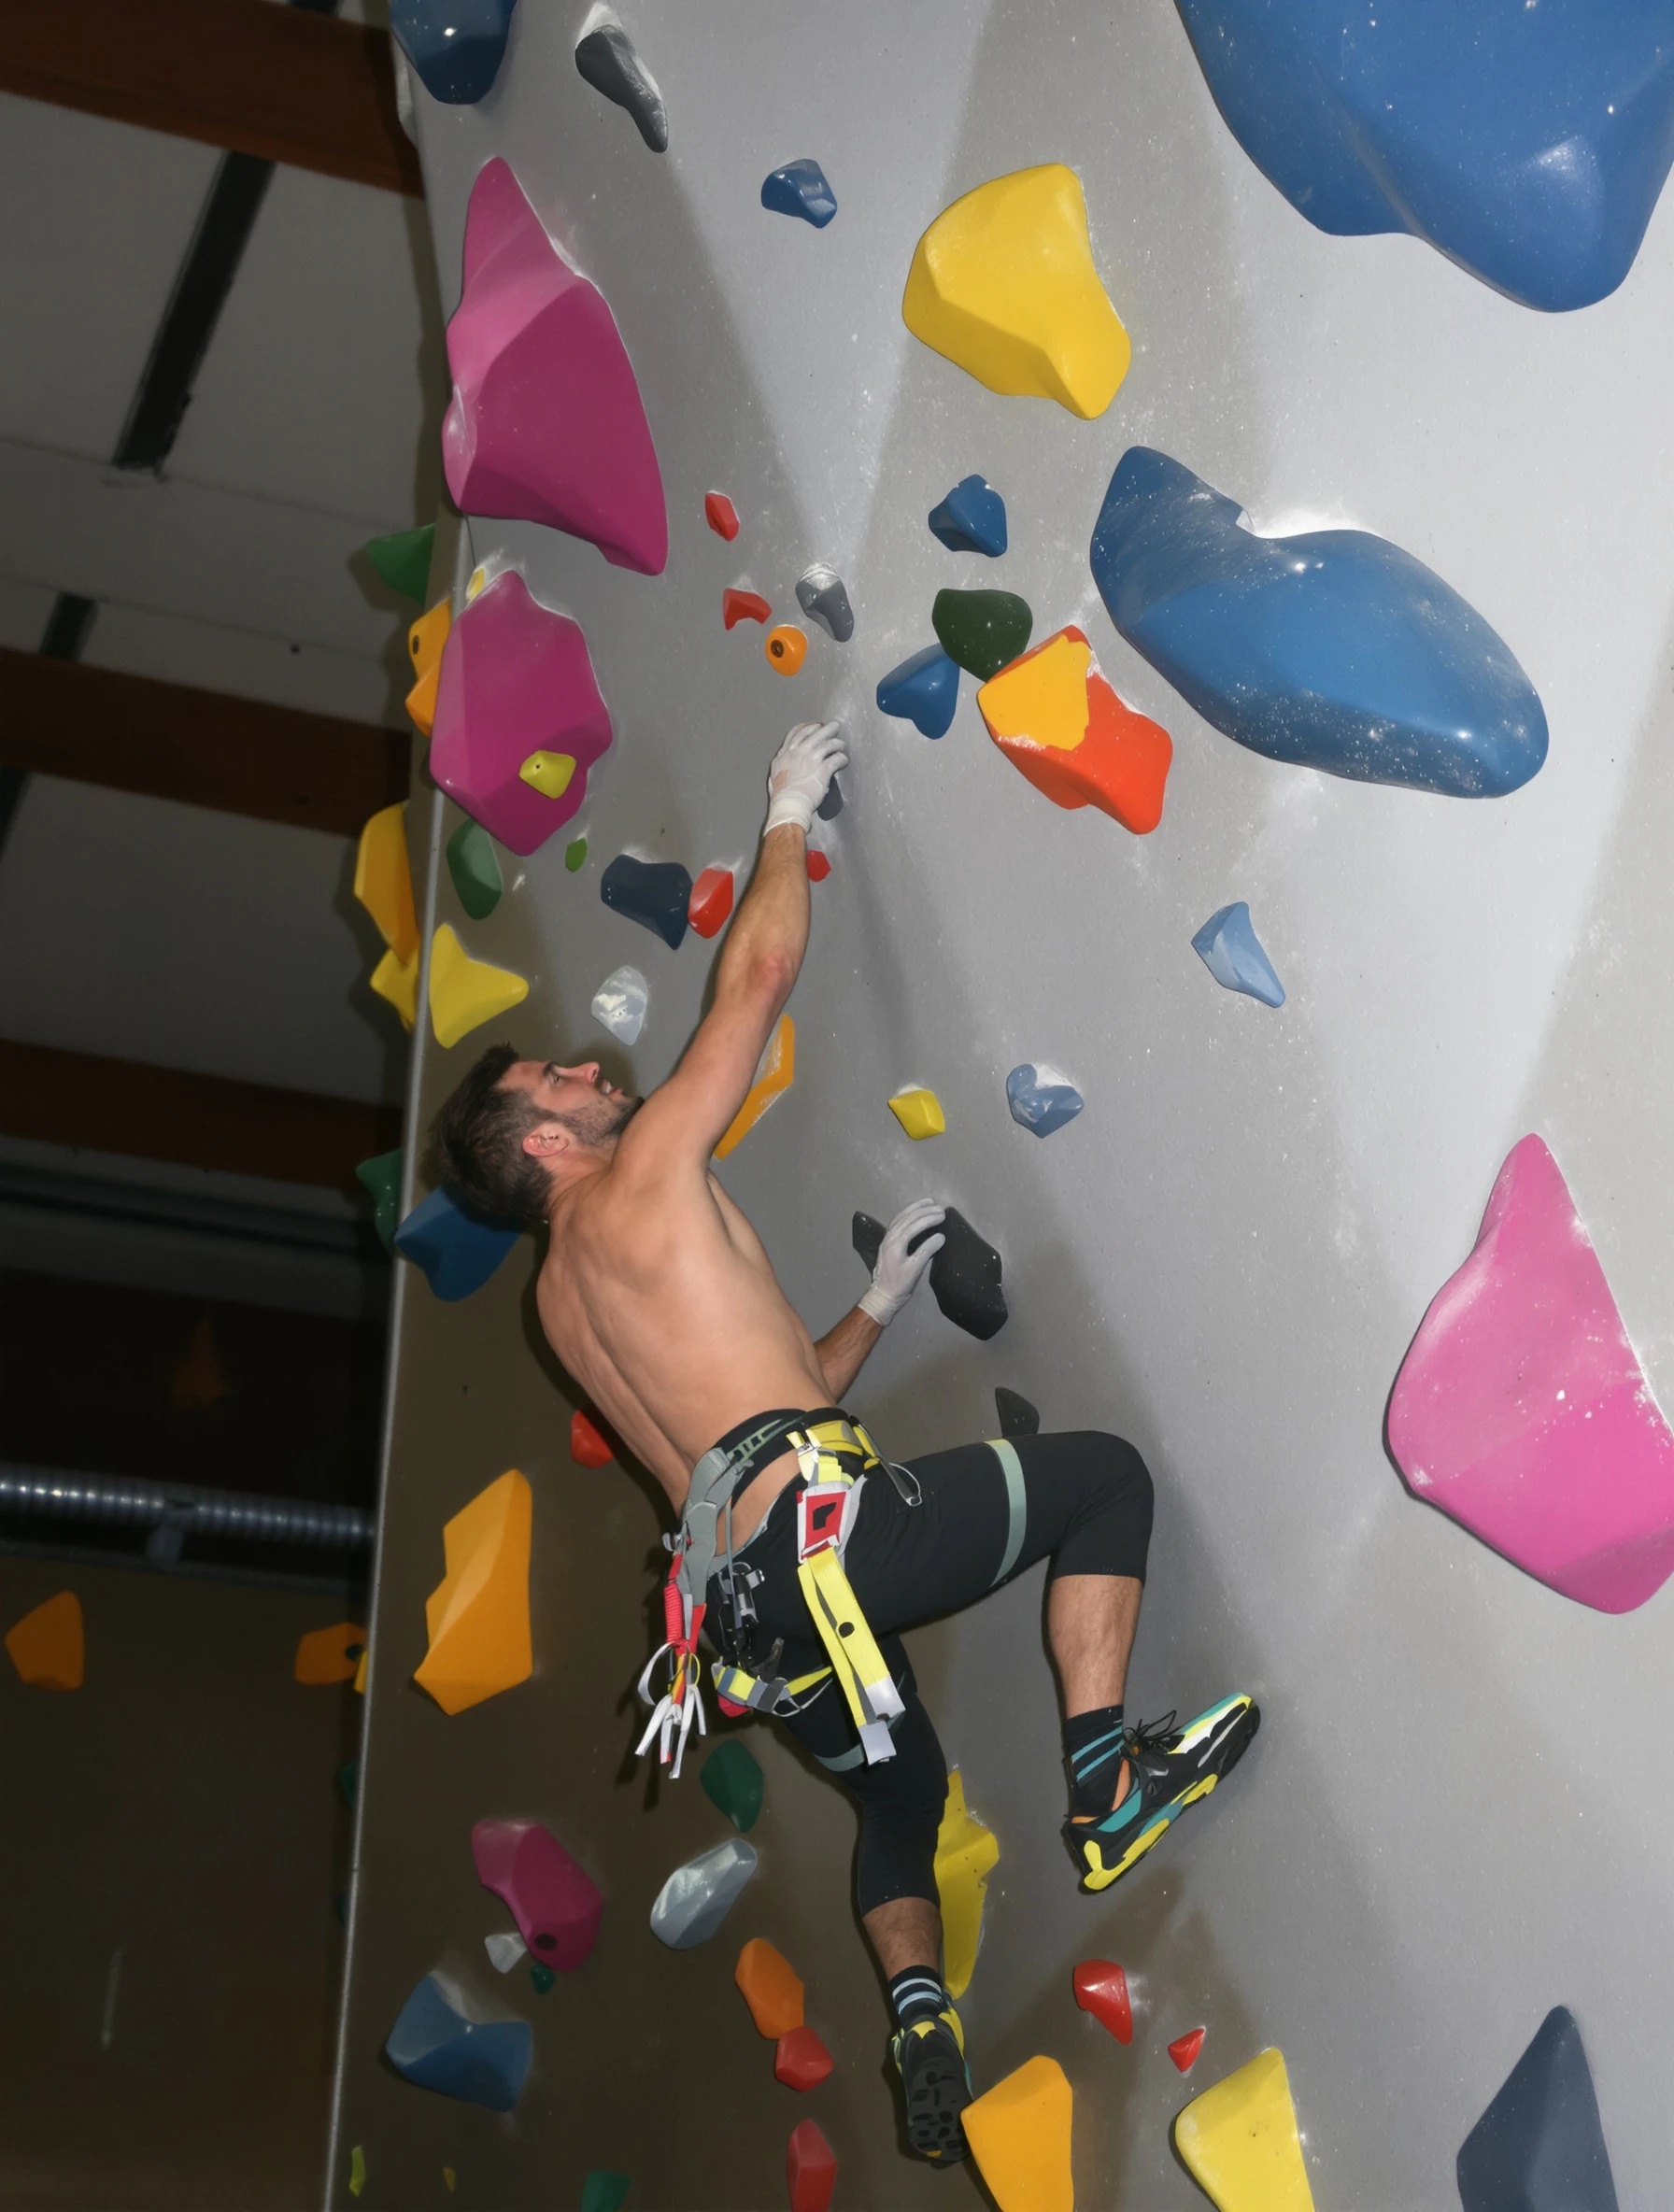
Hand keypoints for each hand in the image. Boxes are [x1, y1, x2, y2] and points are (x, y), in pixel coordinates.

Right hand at [765, 720, 845, 835]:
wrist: (789, 805)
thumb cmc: (781, 797)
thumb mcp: (774, 776)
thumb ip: (782, 767)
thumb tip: (788, 767)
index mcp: (784, 754)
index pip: (797, 733)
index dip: (809, 727)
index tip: (815, 726)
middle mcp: (797, 752)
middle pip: (815, 733)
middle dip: (827, 728)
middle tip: (834, 726)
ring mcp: (810, 759)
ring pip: (828, 743)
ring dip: (837, 743)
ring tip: (841, 745)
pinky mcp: (823, 769)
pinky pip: (836, 758)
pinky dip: (842, 758)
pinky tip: (844, 760)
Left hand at [859, 1199, 944, 1325]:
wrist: (883, 1294)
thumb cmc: (899, 1284)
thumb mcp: (915, 1269)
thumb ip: (926, 1251)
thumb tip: (941, 1236)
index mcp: (896, 1243)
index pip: (914, 1225)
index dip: (929, 1218)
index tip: (943, 1215)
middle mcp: (890, 1237)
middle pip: (908, 1218)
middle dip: (925, 1211)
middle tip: (941, 1208)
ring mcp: (887, 1238)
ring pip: (901, 1217)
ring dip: (915, 1208)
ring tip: (928, 1202)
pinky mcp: (887, 1241)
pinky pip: (897, 1221)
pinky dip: (907, 1214)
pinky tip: (914, 1212)